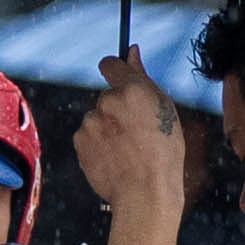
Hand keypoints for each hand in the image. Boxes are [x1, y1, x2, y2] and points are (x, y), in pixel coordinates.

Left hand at [72, 61, 190, 222]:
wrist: (145, 192)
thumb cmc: (163, 153)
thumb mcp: (165, 111)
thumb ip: (143, 78)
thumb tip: (132, 52)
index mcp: (133, 89)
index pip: (111, 64)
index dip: (115, 70)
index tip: (118, 78)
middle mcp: (107, 101)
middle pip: (107, 96)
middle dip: (117, 108)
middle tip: (135, 132)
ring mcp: (90, 121)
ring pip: (97, 117)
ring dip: (107, 128)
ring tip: (127, 149)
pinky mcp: (79, 140)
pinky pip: (88, 135)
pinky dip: (97, 144)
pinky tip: (114, 157)